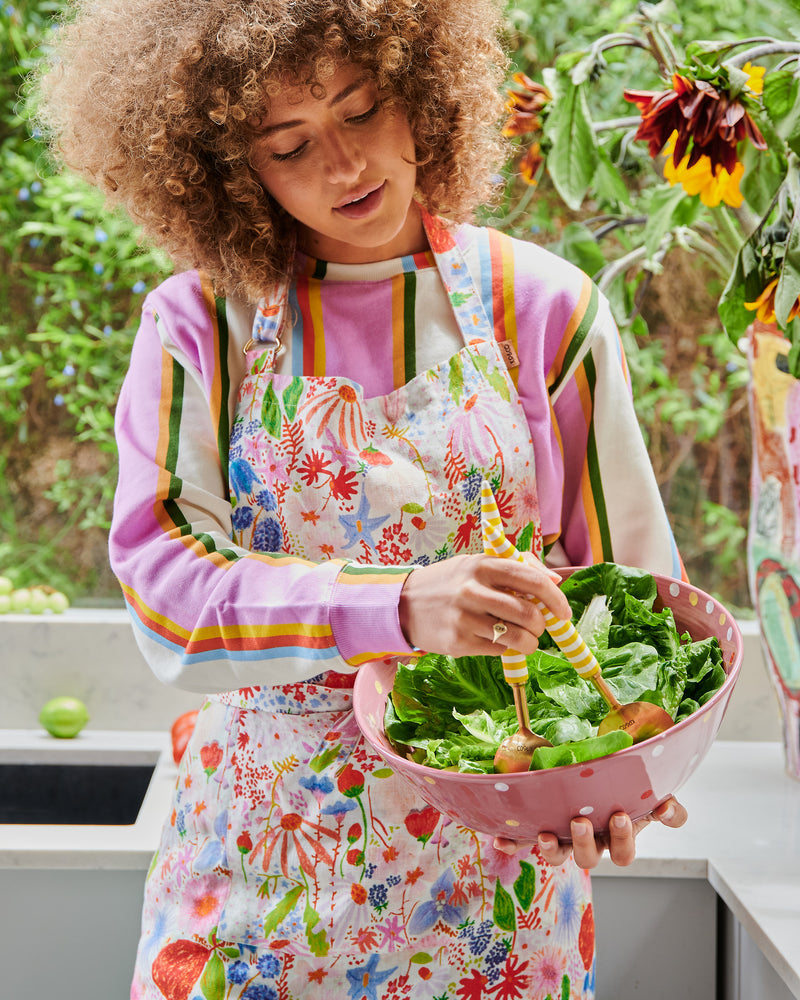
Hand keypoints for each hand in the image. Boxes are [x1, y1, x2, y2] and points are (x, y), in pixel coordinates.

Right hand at [398, 553, 571, 656]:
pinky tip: (497, 641)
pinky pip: (498, 650)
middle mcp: (474, 589)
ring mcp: (465, 617)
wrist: (405, 603)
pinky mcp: (459, 642)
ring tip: (525, 639)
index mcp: (483, 565)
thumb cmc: (450, 582)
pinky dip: (507, 649)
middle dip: (542, 625)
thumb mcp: (478, 564)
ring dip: (530, 642)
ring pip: (518, 637)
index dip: (555, 598)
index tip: (563, 611)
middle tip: (539, 627)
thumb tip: (554, 580)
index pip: (532, 581)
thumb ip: (516, 567)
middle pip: (528, 613)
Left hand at [493, 796, 687, 868]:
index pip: (624, 851)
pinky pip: (524, 841)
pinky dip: (513, 842)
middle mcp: (591, 843)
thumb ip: (666, 806)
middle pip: (589, 857)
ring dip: (552, 848)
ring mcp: (564, 839)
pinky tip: (501, 837)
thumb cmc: (624, 789)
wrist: (595, 775)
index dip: (623, 838)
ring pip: (559, 855)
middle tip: (580, 820)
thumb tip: (670, 806)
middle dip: (584, 841)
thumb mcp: (648, 795)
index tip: (621, 814)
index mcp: (617, 837)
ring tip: (547, 834)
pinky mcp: (540, 830)